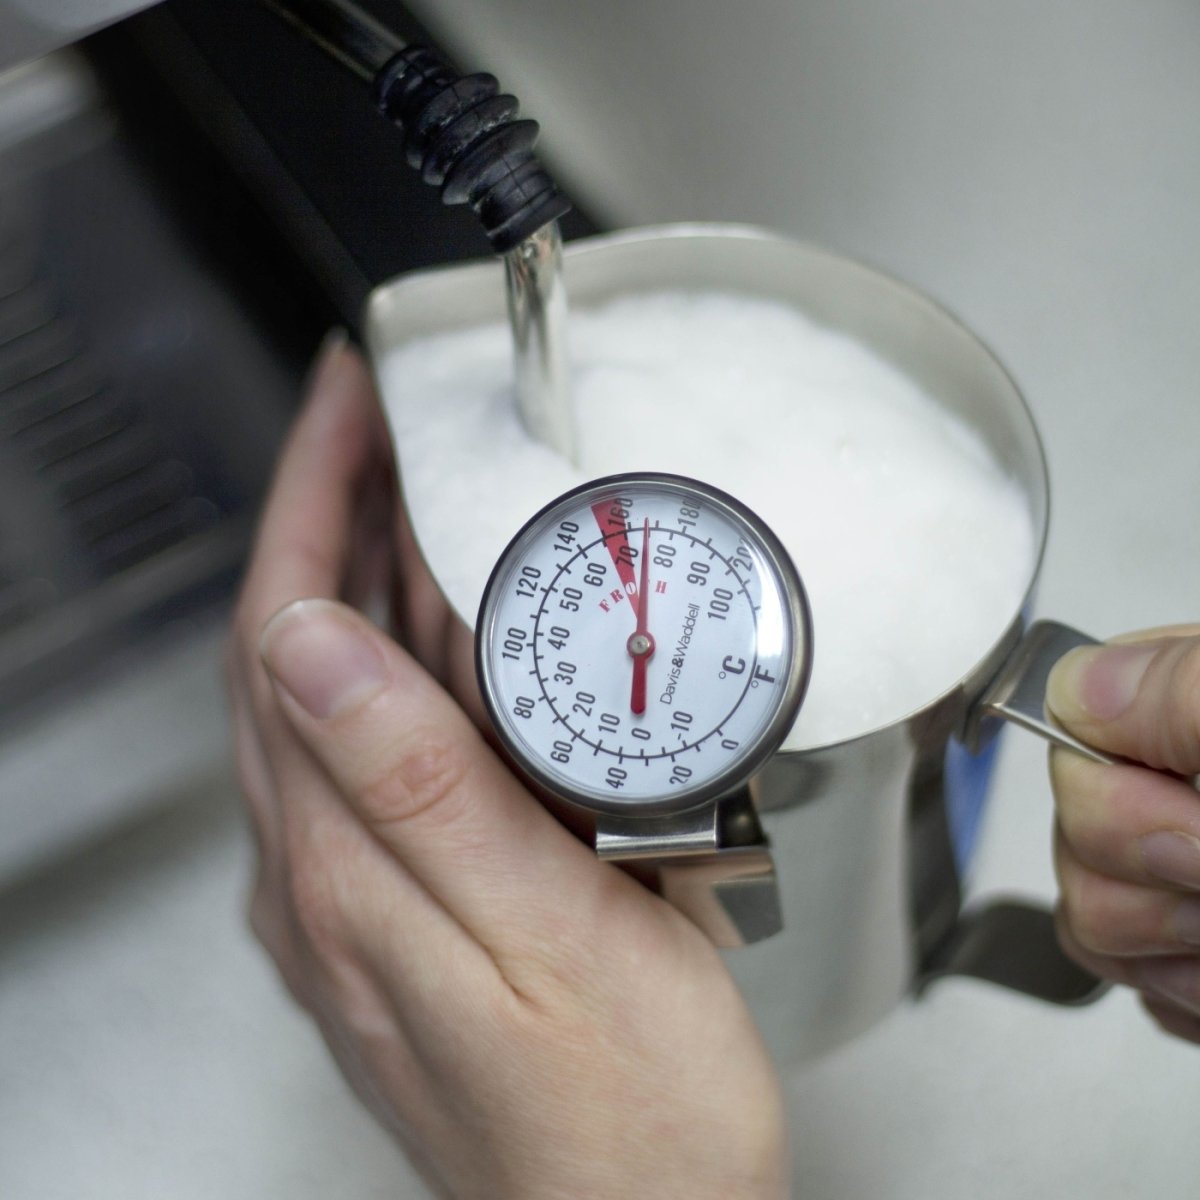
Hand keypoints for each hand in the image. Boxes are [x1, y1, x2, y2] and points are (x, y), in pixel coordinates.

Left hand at [226, 335, 789, 1198]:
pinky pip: (383, 748)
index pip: (282, 634)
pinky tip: (450, 636)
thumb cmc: (618, 1121)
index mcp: (346, 869)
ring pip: (337, 695)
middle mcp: (330, 879)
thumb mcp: (537, 937)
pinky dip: (405, 660)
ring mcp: (366, 895)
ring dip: (361, 576)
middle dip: (324, 514)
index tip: (342, 403)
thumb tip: (310, 645)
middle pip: (296, 651)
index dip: (302, 500)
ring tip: (412, 493)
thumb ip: (417, 789)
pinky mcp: (416, 909)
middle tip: (378, 423)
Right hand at [1047, 629, 1199, 1044]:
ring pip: (1089, 916)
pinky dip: (1184, 993)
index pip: (1066, 724)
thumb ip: (1186, 693)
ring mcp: (1189, 867)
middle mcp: (1182, 777)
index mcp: (1190, 704)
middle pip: (1071, 834)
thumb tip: (1075, 686)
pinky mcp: (1194, 947)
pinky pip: (1139, 984)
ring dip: (1168, 949)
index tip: (1193, 823)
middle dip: (1149, 881)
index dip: (1114, 793)